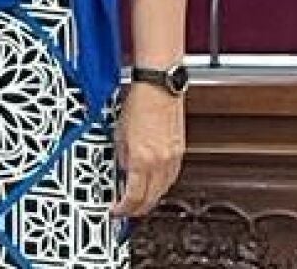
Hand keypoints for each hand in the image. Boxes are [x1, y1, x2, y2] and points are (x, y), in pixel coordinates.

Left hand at [111, 82, 184, 217]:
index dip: (124, 209)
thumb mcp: (118, 134)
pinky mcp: (180, 151)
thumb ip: (121, 157)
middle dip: (137, 209)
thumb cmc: (139, 102)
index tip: (116, 210)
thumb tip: (121, 172)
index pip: (134, 196)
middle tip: (126, 210)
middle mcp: (160, 161)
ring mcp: (173, 157)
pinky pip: (171, 178)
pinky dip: (161, 185)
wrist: (159, 87)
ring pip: (163, 190)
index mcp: (142, 158)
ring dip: (151, 199)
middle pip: (151, 199)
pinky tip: (154, 184)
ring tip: (139, 200)